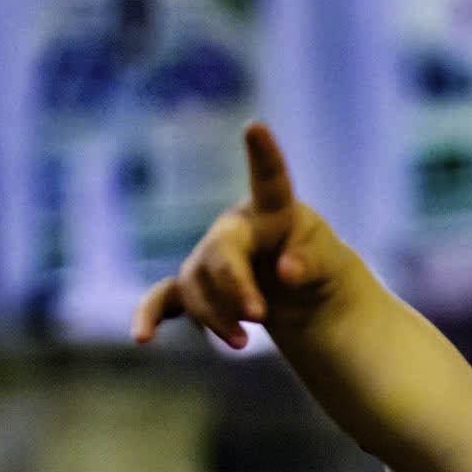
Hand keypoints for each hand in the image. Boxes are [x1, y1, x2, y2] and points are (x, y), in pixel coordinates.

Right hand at [132, 123, 351, 348]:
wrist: (298, 292)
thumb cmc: (316, 264)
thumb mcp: (329, 264)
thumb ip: (312, 262)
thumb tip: (286, 273)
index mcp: (273, 211)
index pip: (270, 182)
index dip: (264, 155)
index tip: (256, 127)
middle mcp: (234, 229)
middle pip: (220, 254)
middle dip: (234, 287)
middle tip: (258, 315)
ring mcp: (209, 257)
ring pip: (196, 287)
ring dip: (216, 318)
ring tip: (244, 343)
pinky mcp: (196, 286)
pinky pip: (165, 300)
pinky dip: (150, 317)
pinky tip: (141, 338)